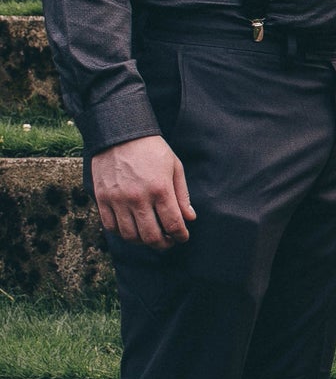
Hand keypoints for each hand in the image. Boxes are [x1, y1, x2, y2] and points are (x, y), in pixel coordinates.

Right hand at [91, 134, 195, 248]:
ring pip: (130, 236)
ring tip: (151, 236)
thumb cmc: (152, 149)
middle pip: (151, 236)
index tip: (182, 237)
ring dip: (143, 242)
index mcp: (160, 189)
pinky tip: (132, 228)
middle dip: (164, 244)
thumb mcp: (174, 167)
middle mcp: (138, 197)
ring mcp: (118, 200)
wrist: (120, 133)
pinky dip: (123, 233)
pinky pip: (111, 227)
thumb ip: (182, 195)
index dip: (181, 236)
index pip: (173, 224)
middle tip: (168, 241)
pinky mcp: (102, 199)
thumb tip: (189, 218)